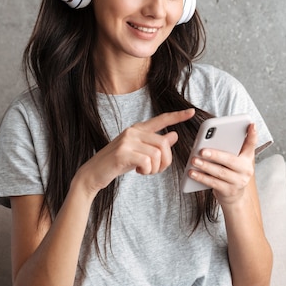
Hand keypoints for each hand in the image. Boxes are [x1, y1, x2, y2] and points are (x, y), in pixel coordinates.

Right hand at [75, 108, 195, 194]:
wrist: (94, 173)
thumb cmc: (117, 163)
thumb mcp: (139, 152)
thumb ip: (155, 143)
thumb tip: (174, 134)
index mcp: (138, 129)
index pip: (161, 120)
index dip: (177, 116)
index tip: (192, 112)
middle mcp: (133, 131)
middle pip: (164, 143)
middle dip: (165, 161)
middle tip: (155, 170)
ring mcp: (127, 141)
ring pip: (157, 154)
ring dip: (155, 168)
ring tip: (145, 171)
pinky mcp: (123, 152)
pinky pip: (147, 162)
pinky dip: (147, 171)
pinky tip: (138, 171)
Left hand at [187, 123, 257, 204]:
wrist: (234, 197)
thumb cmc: (231, 172)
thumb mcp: (234, 159)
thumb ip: (228, 148)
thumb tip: (211, 138)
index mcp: (247, 158)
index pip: (252, 144)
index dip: (253, 134)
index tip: (251, 124)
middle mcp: (246, 169)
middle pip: (230, 160)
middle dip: (215, 155)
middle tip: (201, 151)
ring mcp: (239, 182)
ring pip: (220, 172)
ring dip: (205, 166)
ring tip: (194, 160)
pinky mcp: (229, 191)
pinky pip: (213, 183)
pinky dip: (201, 177)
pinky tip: (192, 172)